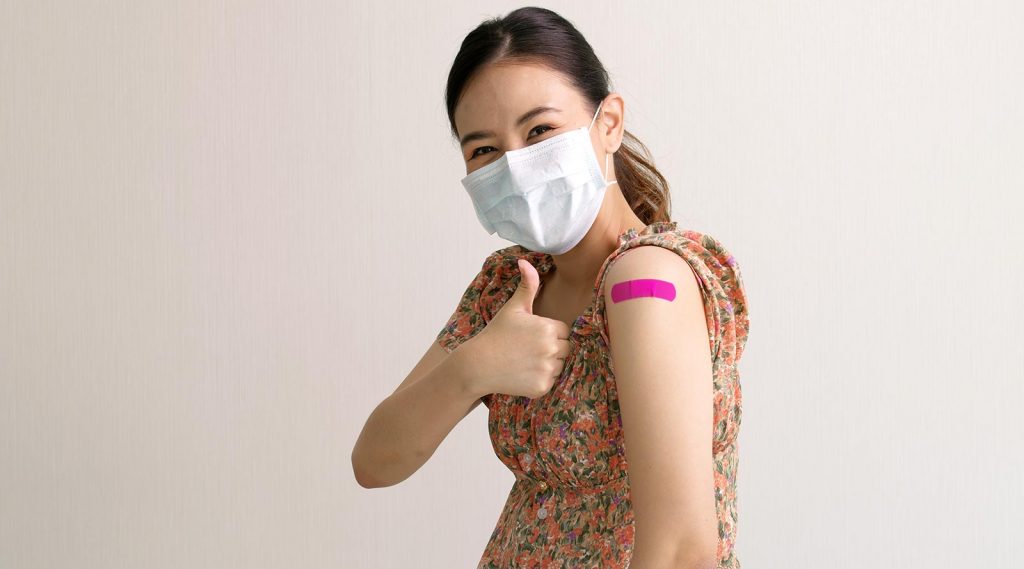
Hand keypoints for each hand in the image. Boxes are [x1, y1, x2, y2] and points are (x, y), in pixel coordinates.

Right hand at [465, 259, 571, 398]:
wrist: (478, 365)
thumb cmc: (496, 334)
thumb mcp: (512, 308)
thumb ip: (526, 285)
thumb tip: (525, 261)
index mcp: (549, 328)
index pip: (564, 331)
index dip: (549, 332)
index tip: (530, 336)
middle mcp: (552, 349)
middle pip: (565, 349)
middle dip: (551, 349)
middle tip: (527, 349)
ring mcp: (547, 370)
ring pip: (559, 366)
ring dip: (547, 364)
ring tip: (524, 361)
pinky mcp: (542, 387)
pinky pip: (550, 382)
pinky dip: (539, 380)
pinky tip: (522, 373)